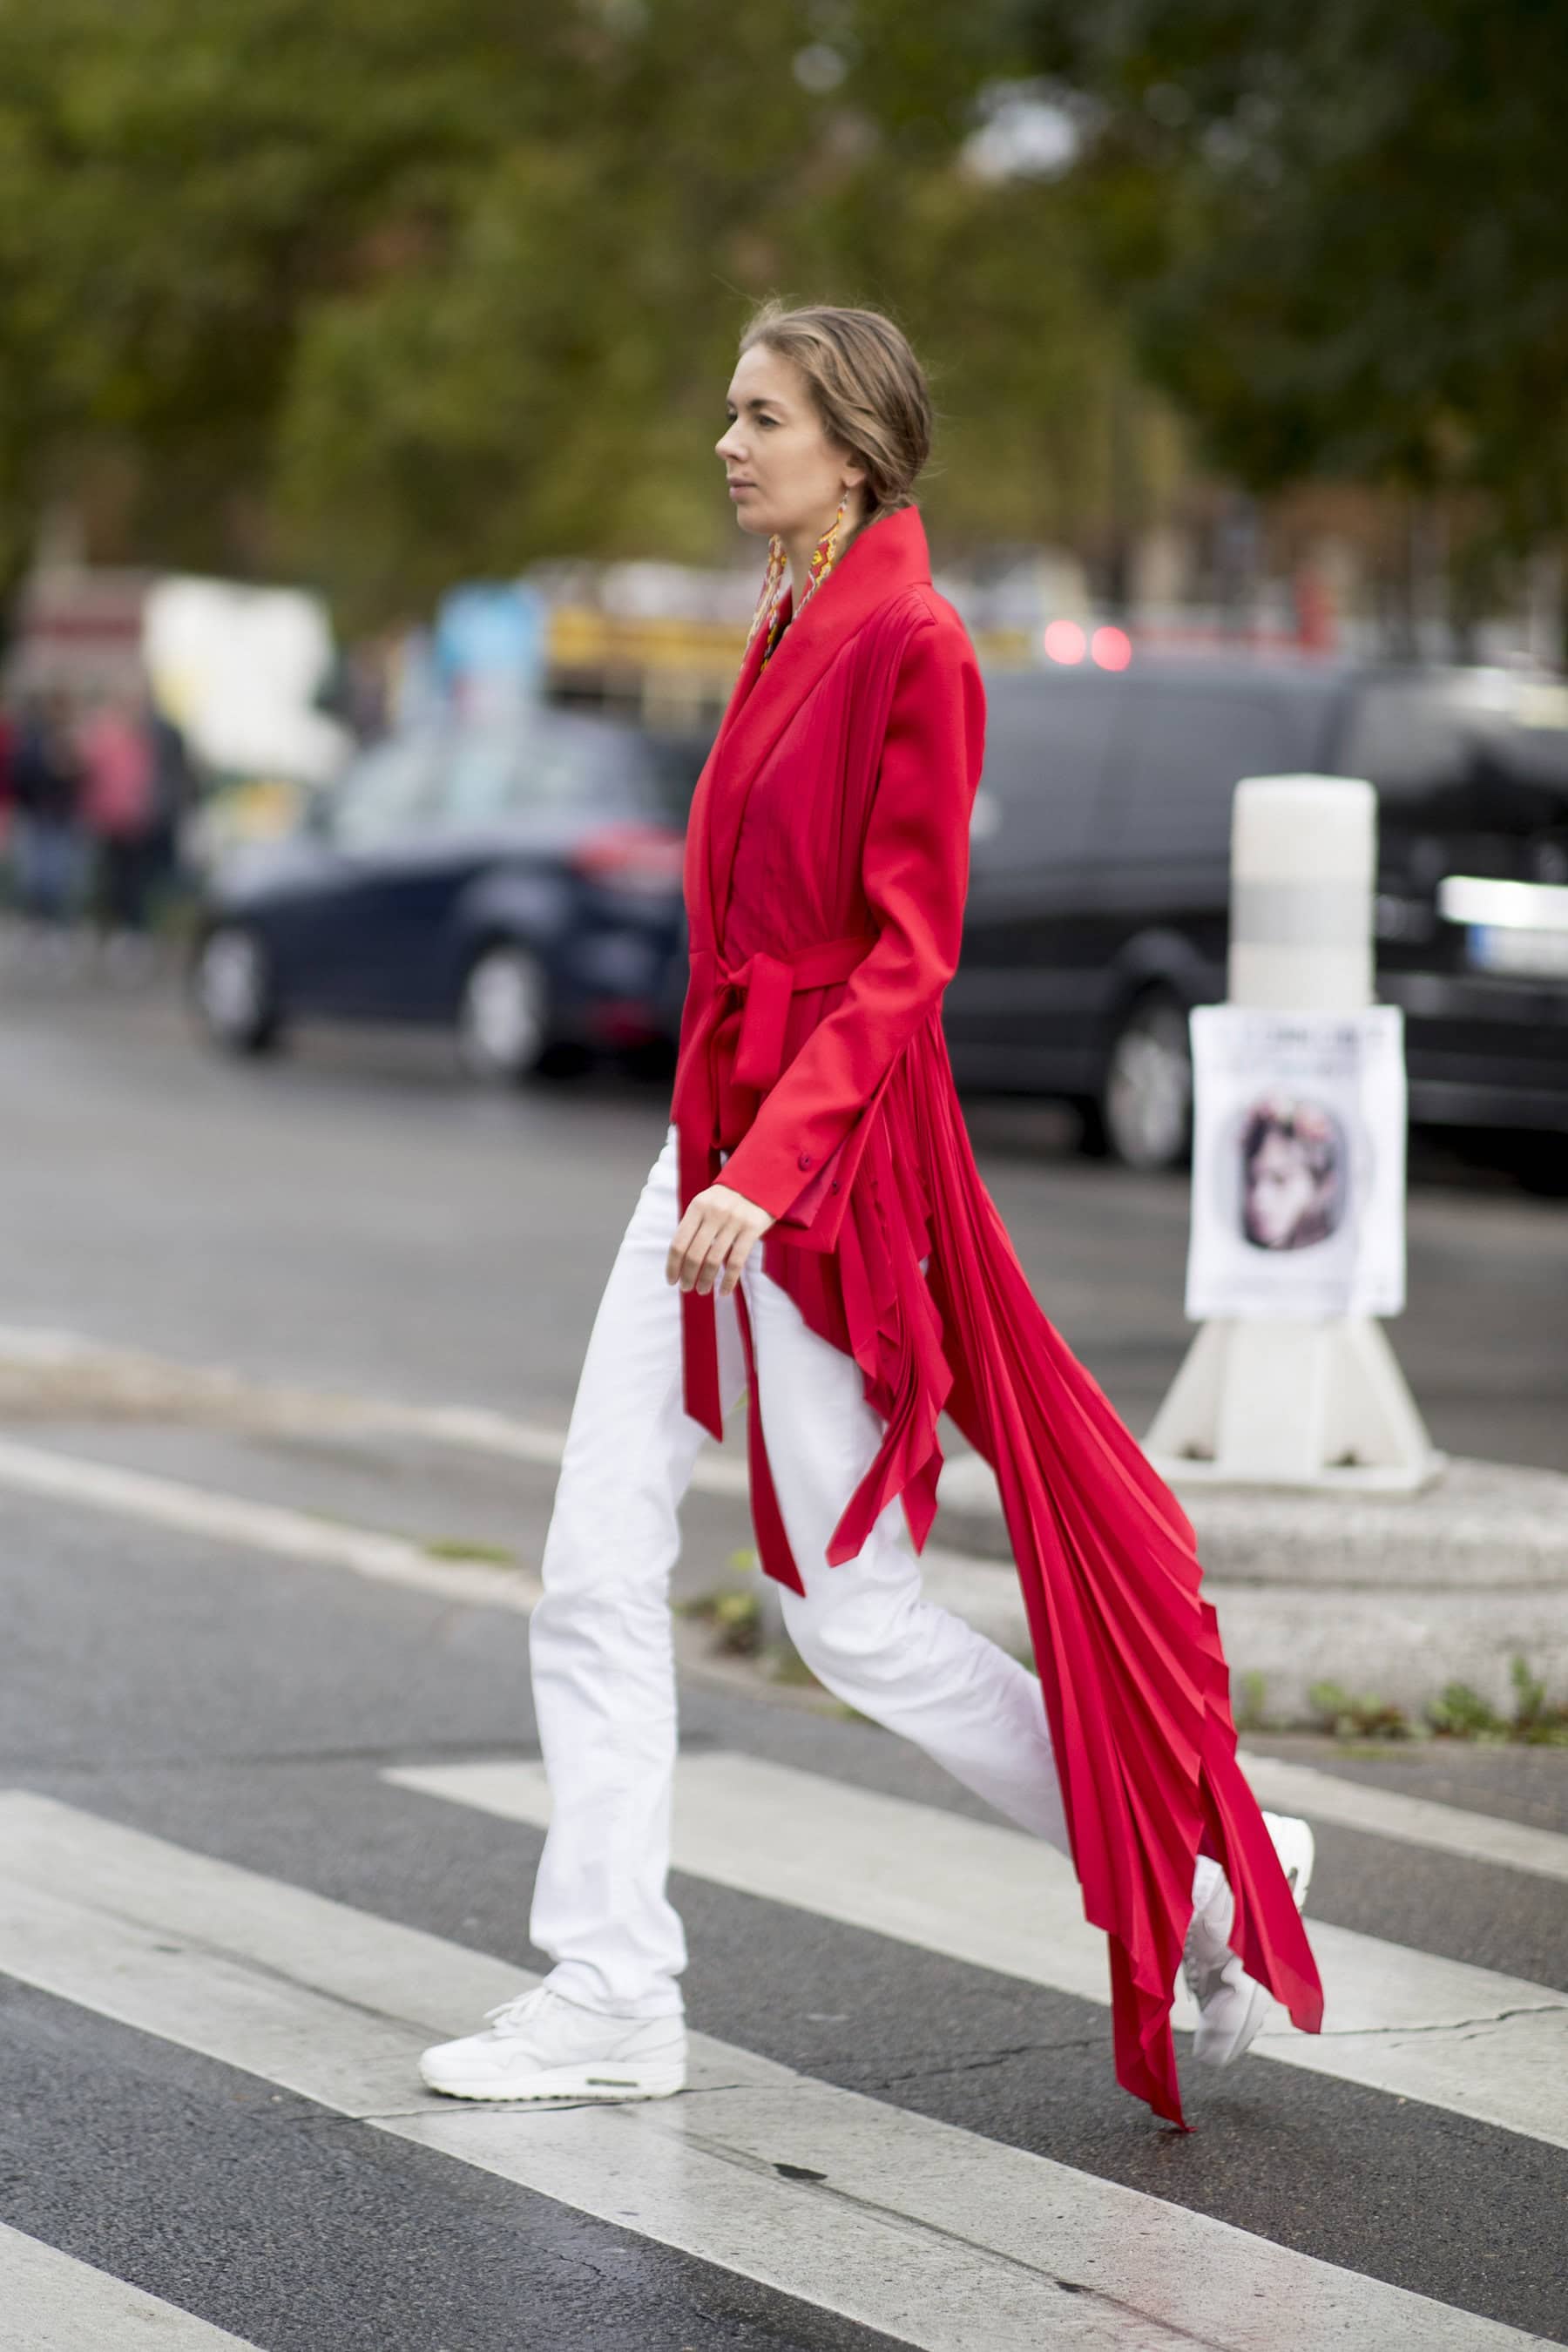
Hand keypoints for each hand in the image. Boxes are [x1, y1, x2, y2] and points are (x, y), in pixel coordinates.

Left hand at [665, 1181, 774, 1296]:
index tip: (672, 1280)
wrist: (760, 1181)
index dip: (673, 1265)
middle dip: (687, 1276)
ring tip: (703, 1290)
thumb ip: (693, 1225)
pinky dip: (728, 1280)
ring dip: (706, 1280)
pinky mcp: (752, 1229)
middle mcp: (713, 1214)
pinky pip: (736, 1261)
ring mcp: (733, 1221)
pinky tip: (724, 1290)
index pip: (679, 1242)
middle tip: (687, 1288)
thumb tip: (680, 1259)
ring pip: (714, 1260)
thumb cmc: (728, 1198)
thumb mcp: (706, 1203)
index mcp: (697, 1207)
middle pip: (694, 1254)